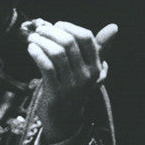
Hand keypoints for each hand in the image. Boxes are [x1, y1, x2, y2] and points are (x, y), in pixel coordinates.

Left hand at [27, 21, 117, 142]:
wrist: (65, 119)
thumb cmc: (75, 88)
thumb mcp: (89, 69)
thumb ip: (100, 48)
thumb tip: (114, 27)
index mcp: (96, 67)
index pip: (86, 38)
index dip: (70, 27)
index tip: (57, 25)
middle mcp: (86, 75)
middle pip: (69, 43)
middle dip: (51, 32)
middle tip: (40, 29)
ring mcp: (71, 85)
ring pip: (56, 53)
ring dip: (42, 41)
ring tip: (33, 38)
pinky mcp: (56, 93)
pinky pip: (46, 67)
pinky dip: (37, 54)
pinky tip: (31, 48)